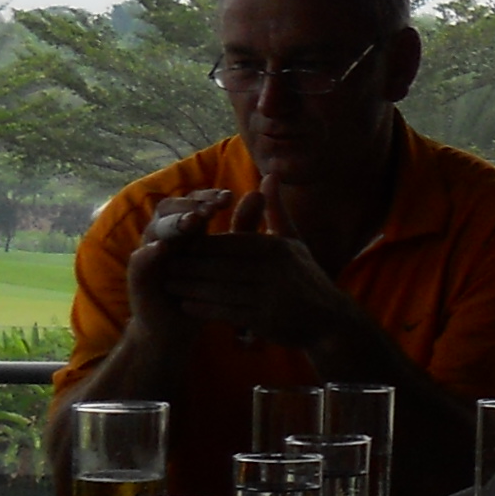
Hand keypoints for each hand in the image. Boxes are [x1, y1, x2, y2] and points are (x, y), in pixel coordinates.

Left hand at [136, 187, 364, 352]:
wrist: (329, 321)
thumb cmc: (306, 277)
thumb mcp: (293, 241)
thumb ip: (275, 210)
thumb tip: (270, 174)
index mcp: (276, 247)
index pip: (228, 242)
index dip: (200, 245)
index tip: (178, 246)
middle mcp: (273, 269)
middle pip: (219, 265)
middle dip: (188, 266)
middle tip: (165, 266)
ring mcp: (270, 295)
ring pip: (218, 288)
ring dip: (189, 288)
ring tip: (168, 286)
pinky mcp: (265, 319)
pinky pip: (225, 311)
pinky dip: (203, 309)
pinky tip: (186, 306)